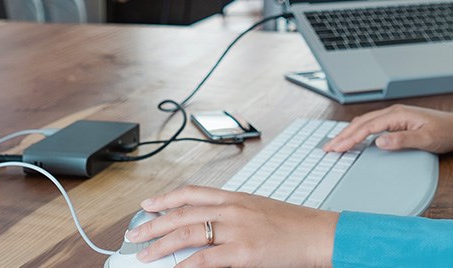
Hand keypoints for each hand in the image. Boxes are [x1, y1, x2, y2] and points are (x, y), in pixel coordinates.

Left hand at [127, 186, 336, 266]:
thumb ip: (233, 214)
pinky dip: (185, 264)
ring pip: (187, 233)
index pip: (191, 193)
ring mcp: (237, 230)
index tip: (147, 205)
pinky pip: (205, 258)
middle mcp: (232, 209)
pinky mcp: (243, 252)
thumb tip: (208, 223)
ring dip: (161, 244)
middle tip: (134, 234)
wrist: (318, 233)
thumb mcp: (258, 210)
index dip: (165, 199)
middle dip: (153, 224)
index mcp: (235, 197)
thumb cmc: (293, 224)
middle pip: (182, 213)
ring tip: (144, 254)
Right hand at [322, 104, 452, 153]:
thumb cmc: (445, 133)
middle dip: (343, 135)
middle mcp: (393, 112)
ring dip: (349, 133)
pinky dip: (359, 131)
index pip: (367, 127)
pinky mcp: (396, 121)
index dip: (350, 138)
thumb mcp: (426, 140)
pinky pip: (372, 125)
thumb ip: (402, 140)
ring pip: (365, 123)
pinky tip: (353, 138)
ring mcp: (394, 116)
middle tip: (327, 148)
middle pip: (361, 123)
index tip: (336, 147)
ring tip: (335, 144)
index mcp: (397, 115)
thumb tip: (379, 142)